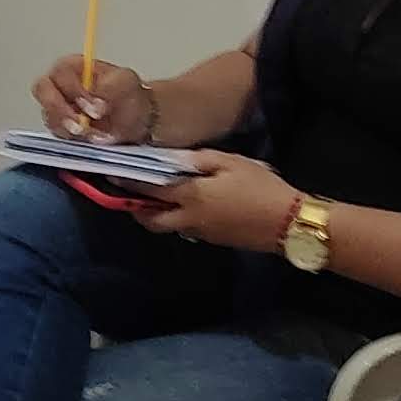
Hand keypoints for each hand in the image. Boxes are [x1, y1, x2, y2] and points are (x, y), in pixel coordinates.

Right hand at [35, 54, 156, 142]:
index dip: (73, 90)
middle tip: (81, 125)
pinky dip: (73, 139)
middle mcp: (61, 85)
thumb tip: (96, 99)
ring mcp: (58, 108)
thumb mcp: (126, 82)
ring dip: (69, 128)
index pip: (60, 73)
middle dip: (61, 111)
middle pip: (43, 92)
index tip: (93, 108)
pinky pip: (58, 134)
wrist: (137, 119)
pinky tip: (91, 138)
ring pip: (49, 116)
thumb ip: (110, 87)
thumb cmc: (129, 96)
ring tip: (92, 134)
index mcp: (73, 67)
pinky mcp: (61, 128)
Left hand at [137, 150, 298, 249]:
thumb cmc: (260, 187)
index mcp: (191, 196)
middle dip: (136, 209)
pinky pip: (187, 229)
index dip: (129, 182)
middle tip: (130, 196)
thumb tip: (175, 160)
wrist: (288, 222)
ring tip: (155, 200)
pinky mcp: (214, 240)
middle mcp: (189, 218)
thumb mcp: (230, 162)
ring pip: (168, 227)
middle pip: (152, 220)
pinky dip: (178, 219)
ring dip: (156, 216)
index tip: (112, 175)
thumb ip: (199, 160)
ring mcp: (201, 233)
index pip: (151, 189)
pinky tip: (187, 206)